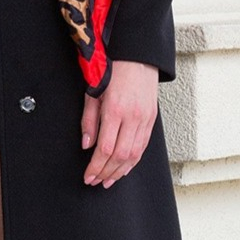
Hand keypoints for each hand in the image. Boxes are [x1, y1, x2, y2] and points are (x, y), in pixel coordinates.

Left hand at [80, 60, 158, 187]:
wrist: (137, 57)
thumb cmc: (113, 71)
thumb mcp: (93, 92)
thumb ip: (89, 121)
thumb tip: (87, 145)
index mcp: (115, 110)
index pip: (106, 148)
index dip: (96, 166)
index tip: (88, 176)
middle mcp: (132, 117)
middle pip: (121, 156)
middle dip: (106, 172)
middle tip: (95, 181)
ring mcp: (144, 119)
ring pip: (134, 154)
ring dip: (120, 171)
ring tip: (108, 180)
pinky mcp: (151, 120)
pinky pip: (143, 146)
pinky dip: (133, 161)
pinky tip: (124, 168)